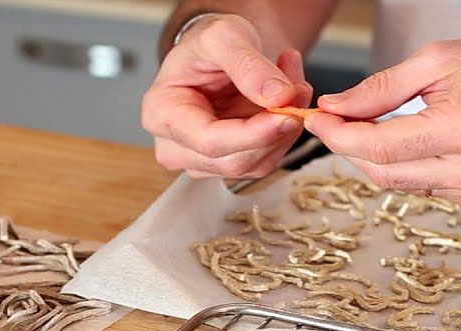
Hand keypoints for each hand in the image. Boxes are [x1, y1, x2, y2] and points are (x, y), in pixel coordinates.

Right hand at [141, 13, 313, 179]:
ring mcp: (198, 160)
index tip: (288, 115)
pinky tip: (284, 102)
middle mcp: (174, 146)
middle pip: (234, 160)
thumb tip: (278, 98)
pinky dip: (283, 132)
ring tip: (292, 84)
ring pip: (254, 163)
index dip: (252, 134)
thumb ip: (248, 65)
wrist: (211, 54)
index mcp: (162, 114)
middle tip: (298, 87)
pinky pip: (263, 158)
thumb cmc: (205, 45)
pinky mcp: (224, 162)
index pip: (209, 141)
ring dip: (284, 129)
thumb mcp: (223, 36)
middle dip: (276, 128)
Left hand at [305, 39, 460, 207]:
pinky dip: (402, 166)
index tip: (317, 119)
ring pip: (396, 183)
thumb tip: (336, 107)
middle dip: (349, 147)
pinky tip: (408, 142)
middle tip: (334, 121)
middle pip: (381, 171)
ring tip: (368, 127)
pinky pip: (420, 186)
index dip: (338, 136)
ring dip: (373, 157)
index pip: (379, 147)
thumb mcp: (440, 61)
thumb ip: (381, 88)